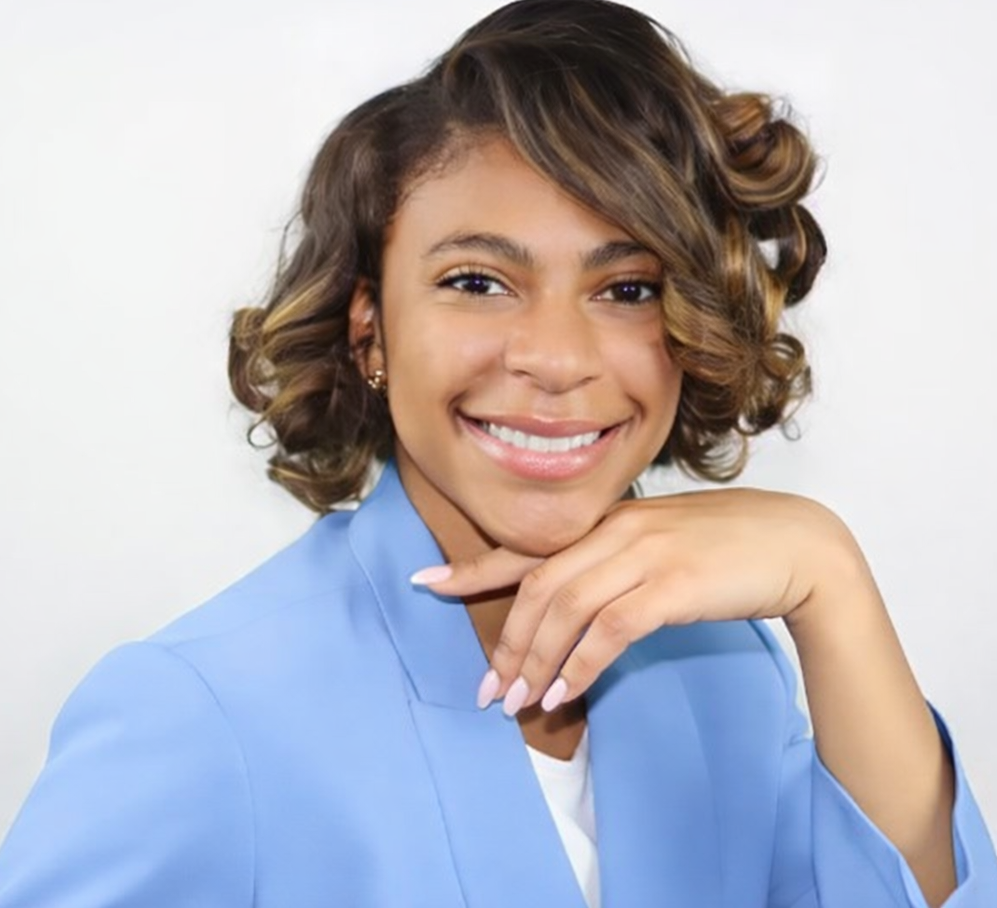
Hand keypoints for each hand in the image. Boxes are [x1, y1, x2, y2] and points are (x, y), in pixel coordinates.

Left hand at [412, 487, 867, 714]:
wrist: (797, 544)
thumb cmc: (727, 547)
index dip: (472, 568)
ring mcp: (642, 553)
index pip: (526, 548)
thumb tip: (573, 614)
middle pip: (537, 588)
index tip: (427, 583)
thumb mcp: (659, 545)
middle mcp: (615, 530)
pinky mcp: (670, 585)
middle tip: (487, 689)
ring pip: (564, 609)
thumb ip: (613, 565)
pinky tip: (566, 694)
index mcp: (607, 521)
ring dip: (535, 661)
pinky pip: (609, 629)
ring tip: (517, 703)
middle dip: (506, 643)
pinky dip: (581, 665)